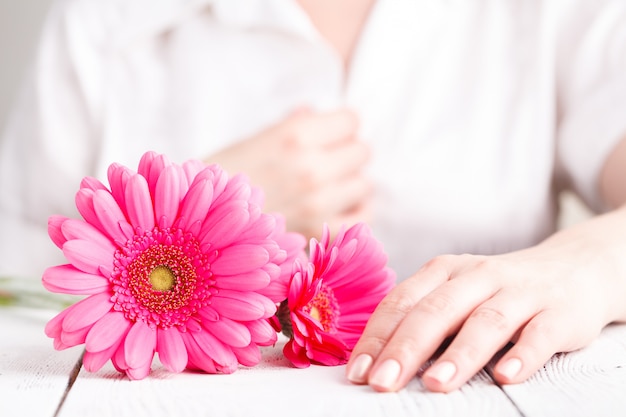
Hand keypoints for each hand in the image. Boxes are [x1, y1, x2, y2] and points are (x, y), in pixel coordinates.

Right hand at [208, 108, 370, 238]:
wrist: (201, 218)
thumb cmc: (226, 175)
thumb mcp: (258, 138)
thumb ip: (295, 124)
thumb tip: (319, 113)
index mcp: (295, 134)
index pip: (352, 121)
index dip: (340, 127)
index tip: (328, 136)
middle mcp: (310, 166)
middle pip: (362, 152)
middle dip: (346, 154)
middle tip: (326, 162)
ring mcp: (317, 201)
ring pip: (364, 184)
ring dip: (350, 184)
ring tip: (328, 186)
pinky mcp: (319, 231)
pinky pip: (362, 217)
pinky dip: (353, 213)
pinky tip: (336, 208)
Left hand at [346, 209, 625, 391]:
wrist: (572, 268)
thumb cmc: (498, 291)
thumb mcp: (457, 293)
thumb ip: (423, 318)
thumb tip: (376, 361)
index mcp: (446, 271)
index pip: (402, 302)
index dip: (378, 337)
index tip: (357, 372)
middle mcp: (479, 276)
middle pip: (437, 310)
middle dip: (407, 348)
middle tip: (382, 383)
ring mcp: (521, 291)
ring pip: (486, 321)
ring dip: (459, 354)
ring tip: (435, 384)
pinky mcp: (559, 312)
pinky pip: (541, 334)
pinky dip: (523, 354)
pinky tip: (506, 376)